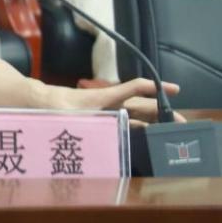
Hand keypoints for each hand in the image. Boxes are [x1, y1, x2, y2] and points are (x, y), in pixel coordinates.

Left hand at [56, 78, 184, 125]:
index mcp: (107, 98)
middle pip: (142, 105)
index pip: (136, 88)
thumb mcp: (75, 114)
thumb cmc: (56, 107)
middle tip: (182, 122)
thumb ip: (91, 124)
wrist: (39, 104)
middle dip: (162, 112)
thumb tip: (107, 132)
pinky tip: (145, 135)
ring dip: (152, 121)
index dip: (156, 87)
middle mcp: (110, 102)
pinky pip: (123, 121)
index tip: (175, 89)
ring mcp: (107, 109)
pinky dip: (137, 126)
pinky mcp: (101, 117)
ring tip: (169, 130)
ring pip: (135, 114)